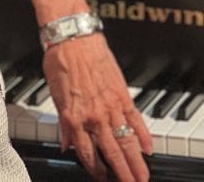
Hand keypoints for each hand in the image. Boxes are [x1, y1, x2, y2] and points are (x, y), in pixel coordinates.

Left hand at [42, 34, 151, 180]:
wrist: (73, 36)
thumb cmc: (60, 61)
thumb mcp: (54, 96)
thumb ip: (64, 124)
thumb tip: (67, 144)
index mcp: (75, 118)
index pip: (87, 153)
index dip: (95, 170)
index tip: (102, 178)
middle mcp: (94, 115)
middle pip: (111, 152)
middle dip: (121, 173)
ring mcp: (111, 106)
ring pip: (126, 140)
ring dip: (135, 161)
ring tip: (143, 176)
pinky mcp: (123, 94)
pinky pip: (136, 119)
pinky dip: (144, 135)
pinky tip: (149, 148)